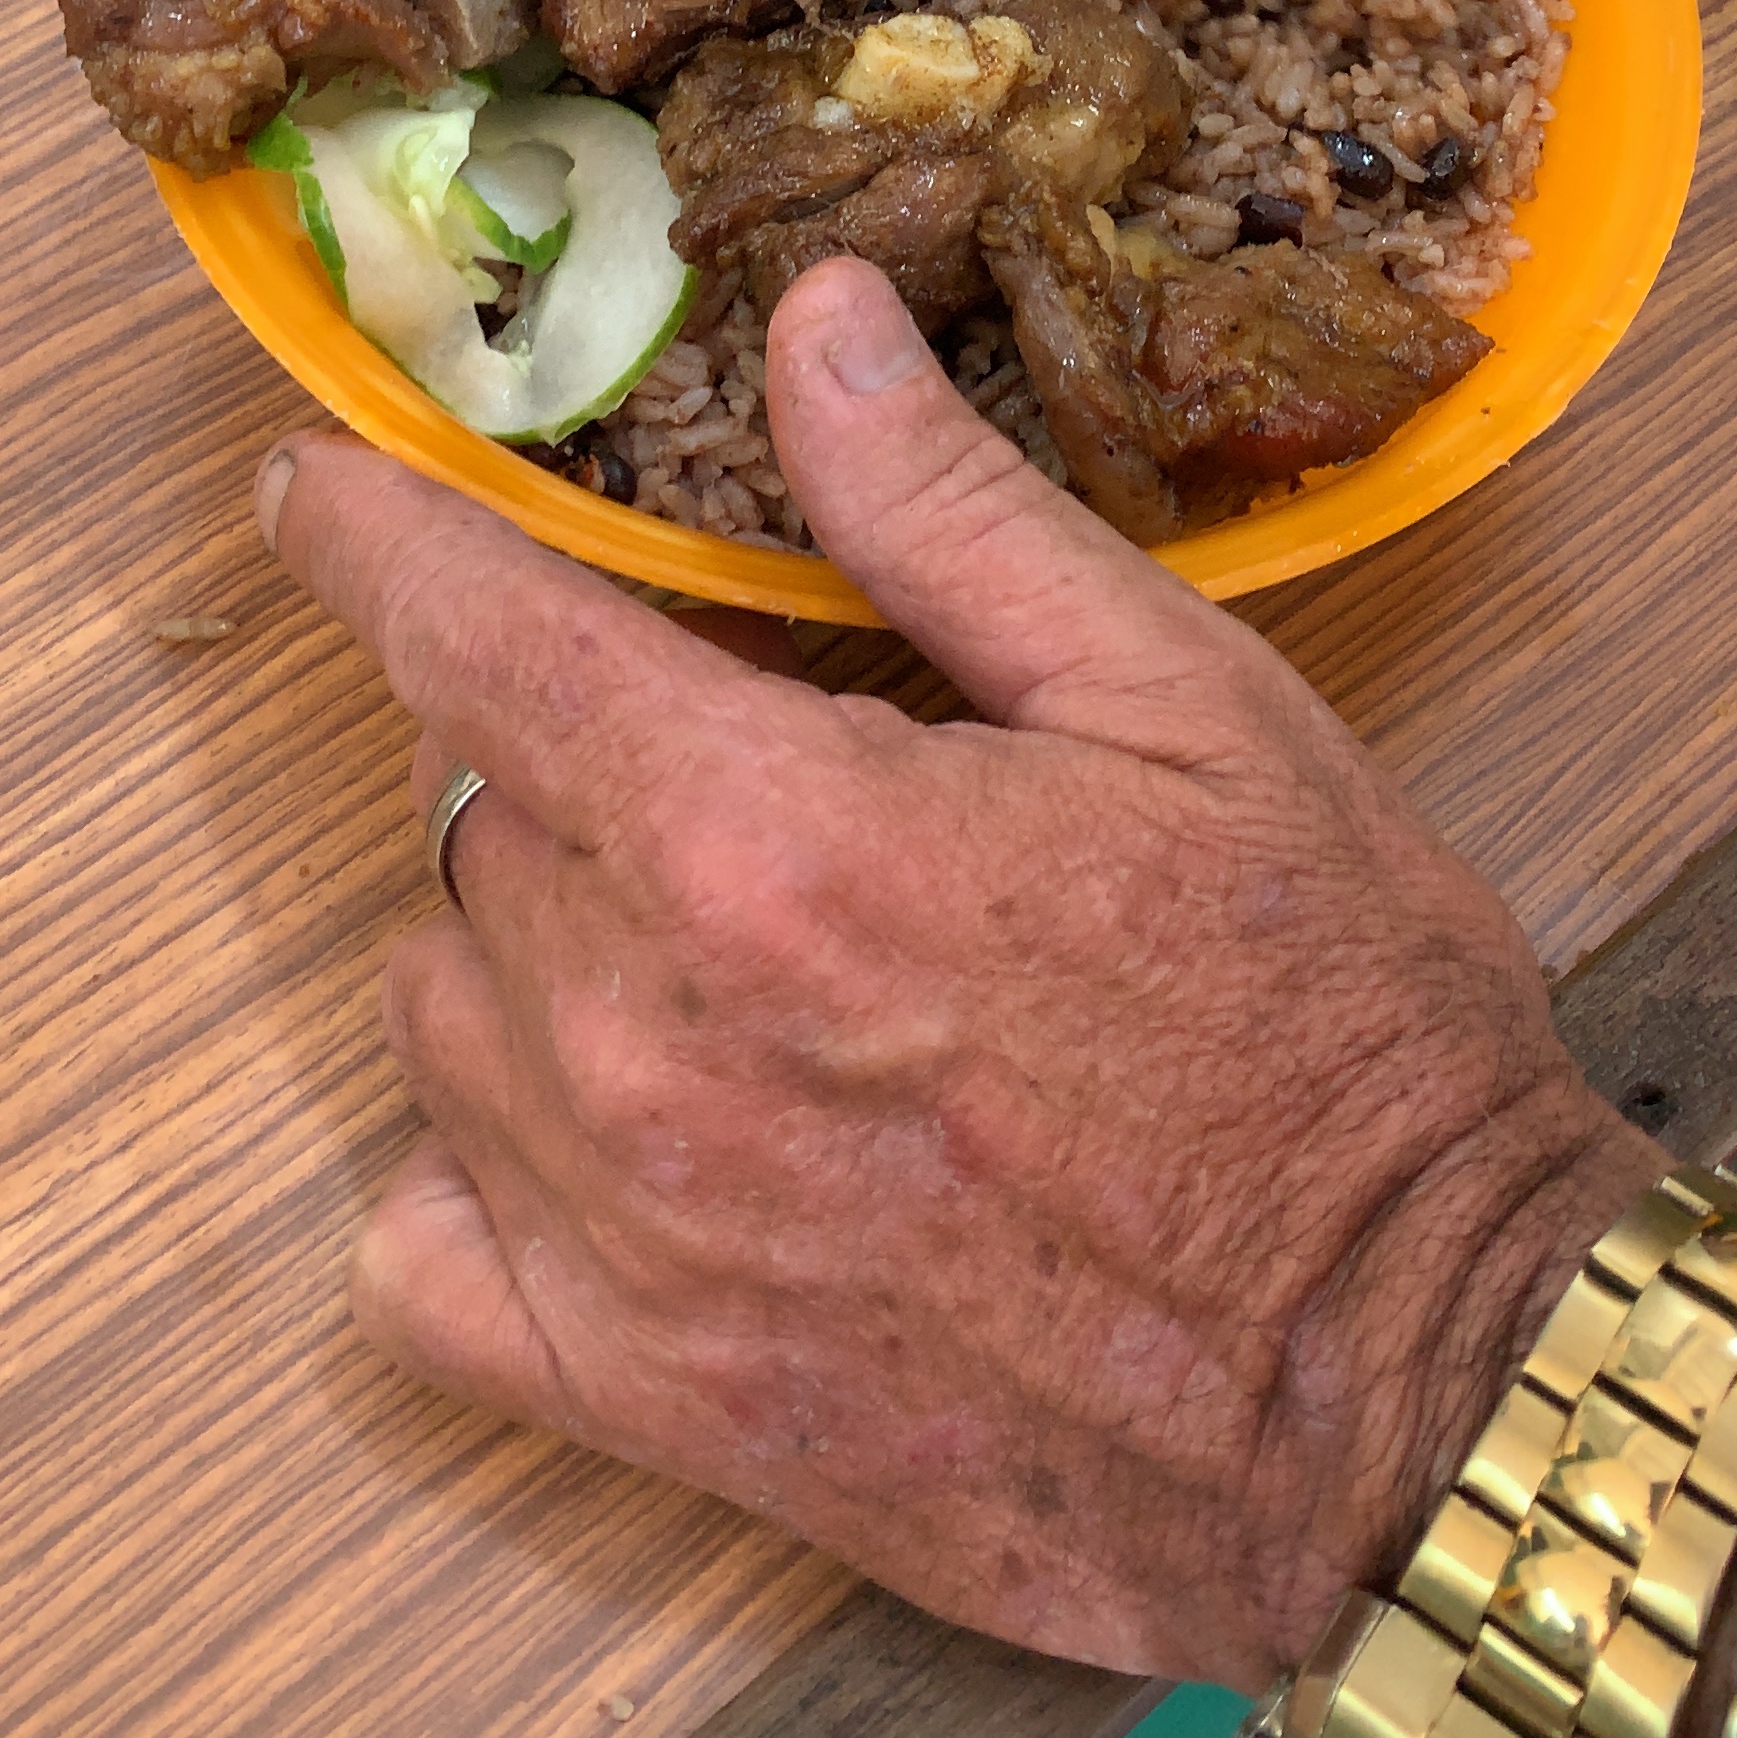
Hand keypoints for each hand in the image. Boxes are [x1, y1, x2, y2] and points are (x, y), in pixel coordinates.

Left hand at [259, 257, 1652, 1684]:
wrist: (1425, 1397)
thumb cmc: (1331, 1028)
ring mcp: (631, 1244)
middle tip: (732, 763)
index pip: (463, 639)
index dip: (368, 539)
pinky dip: (474, 1180)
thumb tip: (812, 327)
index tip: (311, 489)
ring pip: (441, 1011)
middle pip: (467, 818)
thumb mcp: (1187, 710)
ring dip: (533, 946)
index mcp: (765, 837)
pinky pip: (423, 1258)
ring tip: (715, 948)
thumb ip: (950, 517)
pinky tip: (603, 1146)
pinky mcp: (656, 1410)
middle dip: (560, 754)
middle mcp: (646, 1041)